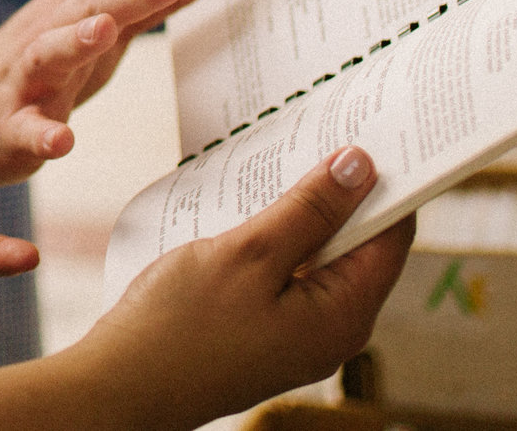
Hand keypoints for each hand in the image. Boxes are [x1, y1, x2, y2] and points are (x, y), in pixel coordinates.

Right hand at [0, 0, 228, 187]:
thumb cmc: (47, 65)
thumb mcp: (105, 25)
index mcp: (74, 6)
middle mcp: (47, 31)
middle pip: (90, 4)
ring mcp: (25, 78)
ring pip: (50, 53)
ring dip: (76, 40)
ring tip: (106, 31)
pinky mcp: (9, 128)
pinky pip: (24, 130)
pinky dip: (41, 133)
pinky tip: (62, 140)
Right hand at [68, 148, 414, 427]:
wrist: (123, 383)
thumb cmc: (181, 327)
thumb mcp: (249, 254)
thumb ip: (309, 210)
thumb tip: (360, 167)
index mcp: (343, 317)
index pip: (392, 238)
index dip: (389, 185)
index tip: (374, 133)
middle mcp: (332, 331)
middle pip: (358, 247)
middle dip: (341, 193)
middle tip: (323, 135)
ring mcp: (298, 335)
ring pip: (319, 259)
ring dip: (302, 215)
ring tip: (279, 164)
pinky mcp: (266, 333)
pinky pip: (289, 276)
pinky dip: (277, 240)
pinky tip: (249, 212)